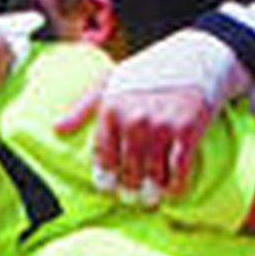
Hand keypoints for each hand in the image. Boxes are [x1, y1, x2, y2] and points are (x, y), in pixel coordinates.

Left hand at [56, 26, 249, 203]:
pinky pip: (179, 171)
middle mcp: (134, 118)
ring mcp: (162, 125)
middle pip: (128, 170)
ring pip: (153, 175)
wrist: (197, 57)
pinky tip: (173, 191)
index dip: (106, 177)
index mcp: (112, 107)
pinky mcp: (189, 130)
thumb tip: (58, 129)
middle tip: (132, 197)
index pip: (103, 156)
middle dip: (129, 188)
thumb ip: (84, 107)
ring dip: (152, 192)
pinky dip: (176, 187)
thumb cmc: (149, 71)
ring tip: (150, 198)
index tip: (109, 188)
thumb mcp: (111, 82)